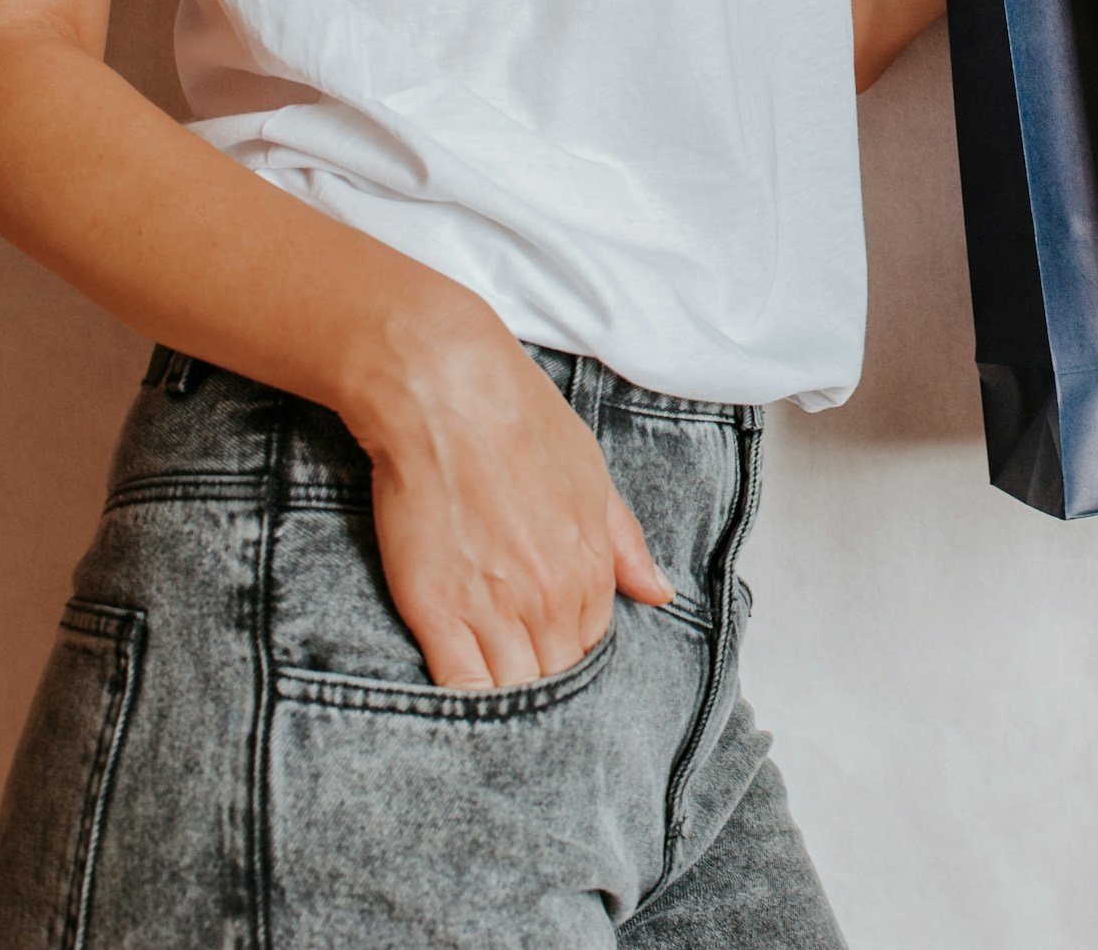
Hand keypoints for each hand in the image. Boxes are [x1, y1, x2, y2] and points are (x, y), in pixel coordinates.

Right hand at [340, 303, 673, 688]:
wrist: (448, 396)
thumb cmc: (520, 422)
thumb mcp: (593, 477)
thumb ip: (625, 546)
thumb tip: (660, 593)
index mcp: (590, 569)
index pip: (591, 645)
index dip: (568, 648)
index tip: (546, 643)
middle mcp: (550, 599)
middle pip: (555, 676)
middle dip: (540, 678)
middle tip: (514, 668)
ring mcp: (494, 610)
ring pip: (513, 691)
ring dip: (504, 697)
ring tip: (490, 692)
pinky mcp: (437, 613)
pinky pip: (461, 686)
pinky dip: (463, 702)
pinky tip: (460, 701)